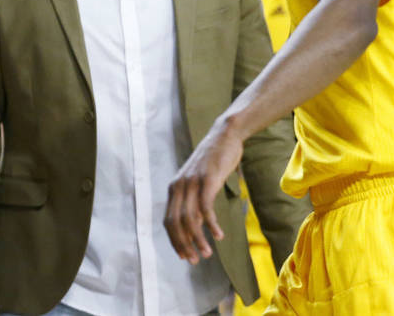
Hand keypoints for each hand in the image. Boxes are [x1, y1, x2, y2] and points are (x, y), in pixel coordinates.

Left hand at [164, 119, 243, 263]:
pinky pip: (206, 209)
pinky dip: (211, 225)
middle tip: (194, 260)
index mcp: (174, 188)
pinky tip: (218, 235)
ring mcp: (192, 183)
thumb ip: (194, 198)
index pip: (168, 222)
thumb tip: (196, 222)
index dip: (175, 241)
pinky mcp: (207, 180)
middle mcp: (179, 186)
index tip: (184, 255)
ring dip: (198, 240)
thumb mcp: (199, 179)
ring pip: (190, 219)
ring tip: (207, 253)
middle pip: (175, 224)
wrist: (225, 134)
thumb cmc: (214, 158)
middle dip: (183, 245)